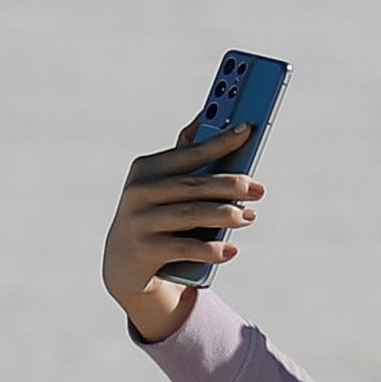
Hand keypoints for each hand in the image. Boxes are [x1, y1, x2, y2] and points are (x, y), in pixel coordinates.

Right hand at [103, 124, 262, 342]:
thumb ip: (185, 156)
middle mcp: (138, 191)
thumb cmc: (154, 216)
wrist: (122, 264)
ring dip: (226, 215)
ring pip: (192, 214)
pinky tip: (230, 249)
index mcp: (146, 169)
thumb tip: (208, 116)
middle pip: (194, 184)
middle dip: (230, 185)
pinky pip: (185, 248)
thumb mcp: (163, 186)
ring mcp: (139, 221)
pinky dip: (211, 249)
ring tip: (249, 217)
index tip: (247, 130)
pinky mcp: (144, 251)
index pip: (190, 152)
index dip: (220, 141)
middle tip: (258, 189)